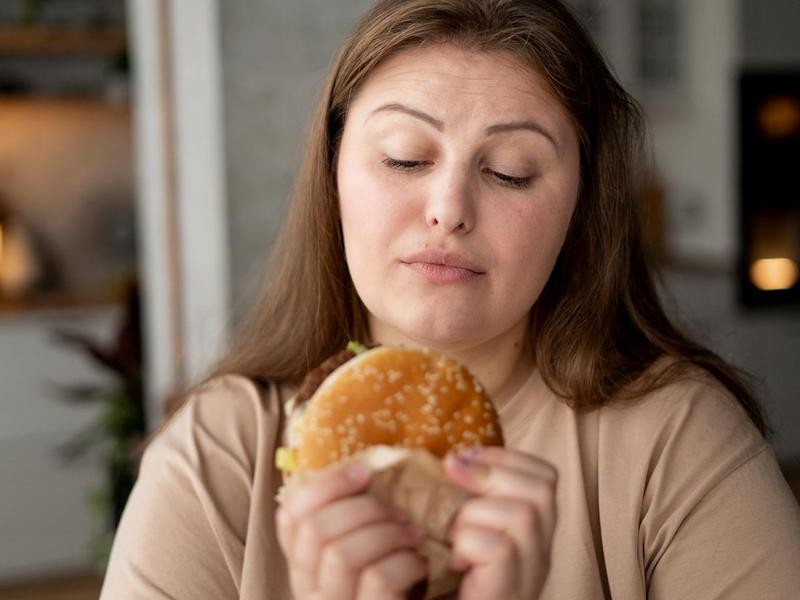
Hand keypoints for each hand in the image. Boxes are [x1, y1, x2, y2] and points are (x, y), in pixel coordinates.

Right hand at [275, 462, 427, 598]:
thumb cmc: (395, 590)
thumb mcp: (364, 555)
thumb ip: (350, 525)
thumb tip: (363, 472)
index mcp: (303, 568)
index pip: (291, 515)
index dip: (326, 485)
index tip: (363, 472)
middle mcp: (309, 592)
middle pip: (315, 530)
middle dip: (364, 508)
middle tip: (398, 512)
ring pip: (342, 553)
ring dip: (386, 533)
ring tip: (413, 536)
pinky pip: (377, 579)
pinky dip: (405, 563)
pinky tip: (420, 568)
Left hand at [443, 446, 557, 599]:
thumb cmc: (450, 583)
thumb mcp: (464, 532)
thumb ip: (466, 500)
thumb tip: (451, 459)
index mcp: (533, 531)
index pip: (544, 476)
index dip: (505, 456)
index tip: (464, 457)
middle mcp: (541, 552)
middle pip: (542, 490)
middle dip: (492, 472)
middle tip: (452, 477)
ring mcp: (531, 575)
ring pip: (522, 515)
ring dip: (474, 513)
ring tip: (453, 536)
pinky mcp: (510, 592)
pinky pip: (500, 549)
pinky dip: (468, 544)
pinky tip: (454, 562)